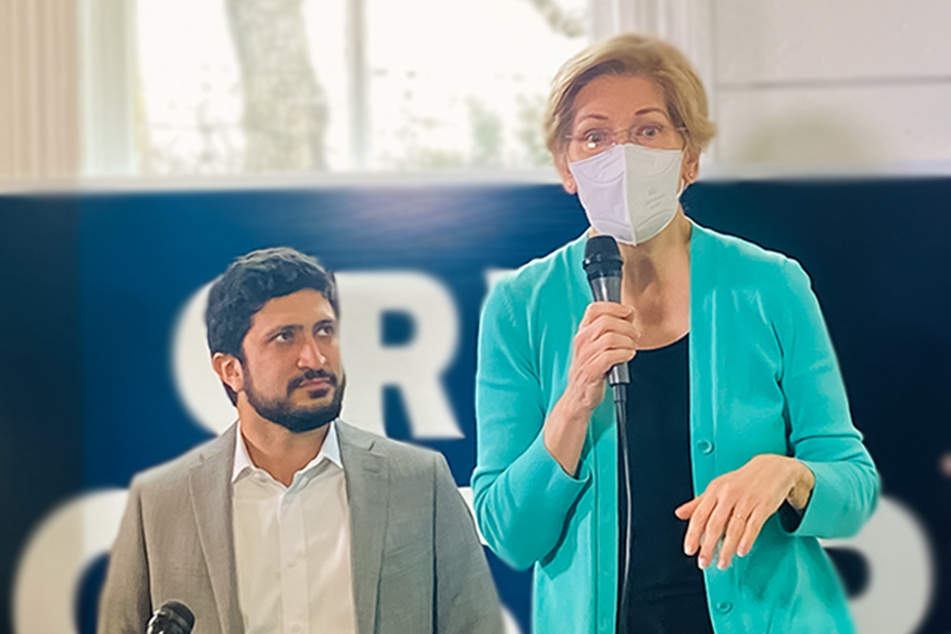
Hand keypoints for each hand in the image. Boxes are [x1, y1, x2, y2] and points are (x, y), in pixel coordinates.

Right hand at [562, 302, 639, 414]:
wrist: (579, 395)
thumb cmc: (591, 368)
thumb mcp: (595, 344)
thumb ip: (610, 328)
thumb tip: (630, 314)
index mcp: (582, 331)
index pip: (595, 309)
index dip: (615, 307)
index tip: (628, 313)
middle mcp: (581, 341)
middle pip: (607, 322)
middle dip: (627, 327)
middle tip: (635, 335)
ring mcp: (585, 356)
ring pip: (611, 338)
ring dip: (628, 342)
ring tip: (631, 347)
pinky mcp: (591, 371)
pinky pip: (611, 356)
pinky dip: (625, 354)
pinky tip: (628, 356)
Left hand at [674, 454, 814, 570]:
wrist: (771, 468)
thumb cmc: (741, 481)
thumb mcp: (717, 488)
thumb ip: (698, 503)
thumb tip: (679, 514)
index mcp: (715, 490)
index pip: (699, 515)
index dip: (692, 534)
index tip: (689, 550)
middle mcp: (729, 494)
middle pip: (715, 524)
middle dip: (708, 546)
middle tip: (704, 562)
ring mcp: (747, 500)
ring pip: (734, 528)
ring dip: (727, 549)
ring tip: (722, 563)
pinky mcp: (763, 505)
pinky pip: (753, 525)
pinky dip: (746, 540)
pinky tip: (741, 551)